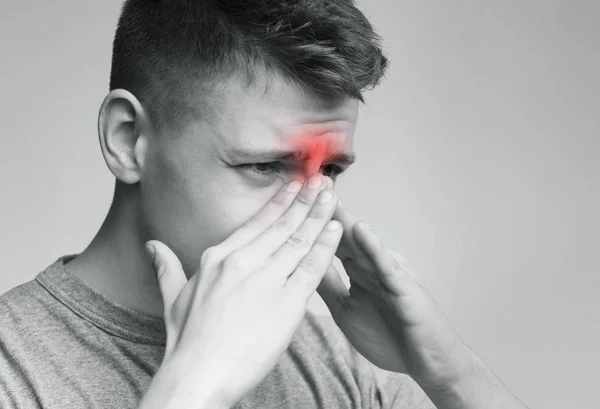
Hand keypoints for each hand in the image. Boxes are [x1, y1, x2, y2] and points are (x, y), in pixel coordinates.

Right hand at [142, 175, 341, 407]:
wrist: (199, 375)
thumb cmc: (187, 342)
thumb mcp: (173, 297)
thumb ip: (167, 266)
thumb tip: (153, 246)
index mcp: (218, 257)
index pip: (257, 222)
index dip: (280, 202)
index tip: (294, 186)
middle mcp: (243, 262)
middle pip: (282, 225)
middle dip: (305, 200)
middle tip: (322, 181)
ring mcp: (266, 281)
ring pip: (299, 241)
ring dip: (319, 216)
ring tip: (333, 196)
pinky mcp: (287, 303)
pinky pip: (312, 268)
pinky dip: (326, 247)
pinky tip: (336, 230)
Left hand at [317, 195, 473, 391]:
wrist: (428, 362)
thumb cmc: (389, 337)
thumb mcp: (345, 309)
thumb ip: (328, 285)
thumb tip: (301, 264)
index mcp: (357, 272)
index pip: (331, 242)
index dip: (312, 223)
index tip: (292, 202)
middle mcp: (372, 266)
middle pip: (344, 234)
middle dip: (326, 210)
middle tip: (308, 183)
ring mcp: (389, 273)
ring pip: (364, 243)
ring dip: (346, 219)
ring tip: (328, 195)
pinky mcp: (405, 286)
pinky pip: (387, 265)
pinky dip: (374, 247)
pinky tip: (361, 231)